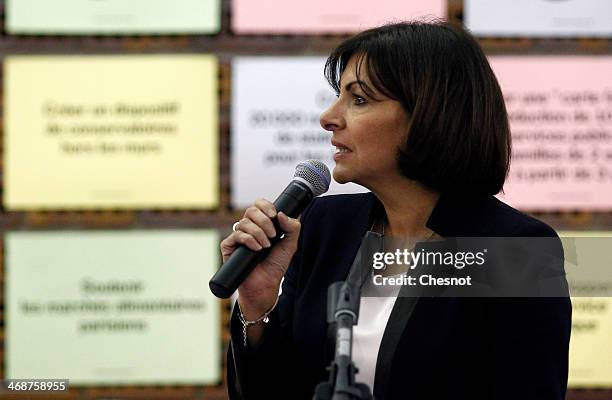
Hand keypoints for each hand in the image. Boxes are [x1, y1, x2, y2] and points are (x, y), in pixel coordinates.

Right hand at [220, 198, 300, 319]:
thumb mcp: (290, 244)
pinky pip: (236, 235)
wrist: (266, 285)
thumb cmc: (276, 265)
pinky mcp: (229, 246)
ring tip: (266, 246)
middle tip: (273, 235)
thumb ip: (292, 227)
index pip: (259, 205)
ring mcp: (238, 237)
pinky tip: (256, 249)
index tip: (274, 215)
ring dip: (259, 233)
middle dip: (264, 221)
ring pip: (244, 222)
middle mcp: (249, 228)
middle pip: (251, 210)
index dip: (266, 206)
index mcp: (262, 224)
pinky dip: (249, 240)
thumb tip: (281, 213)